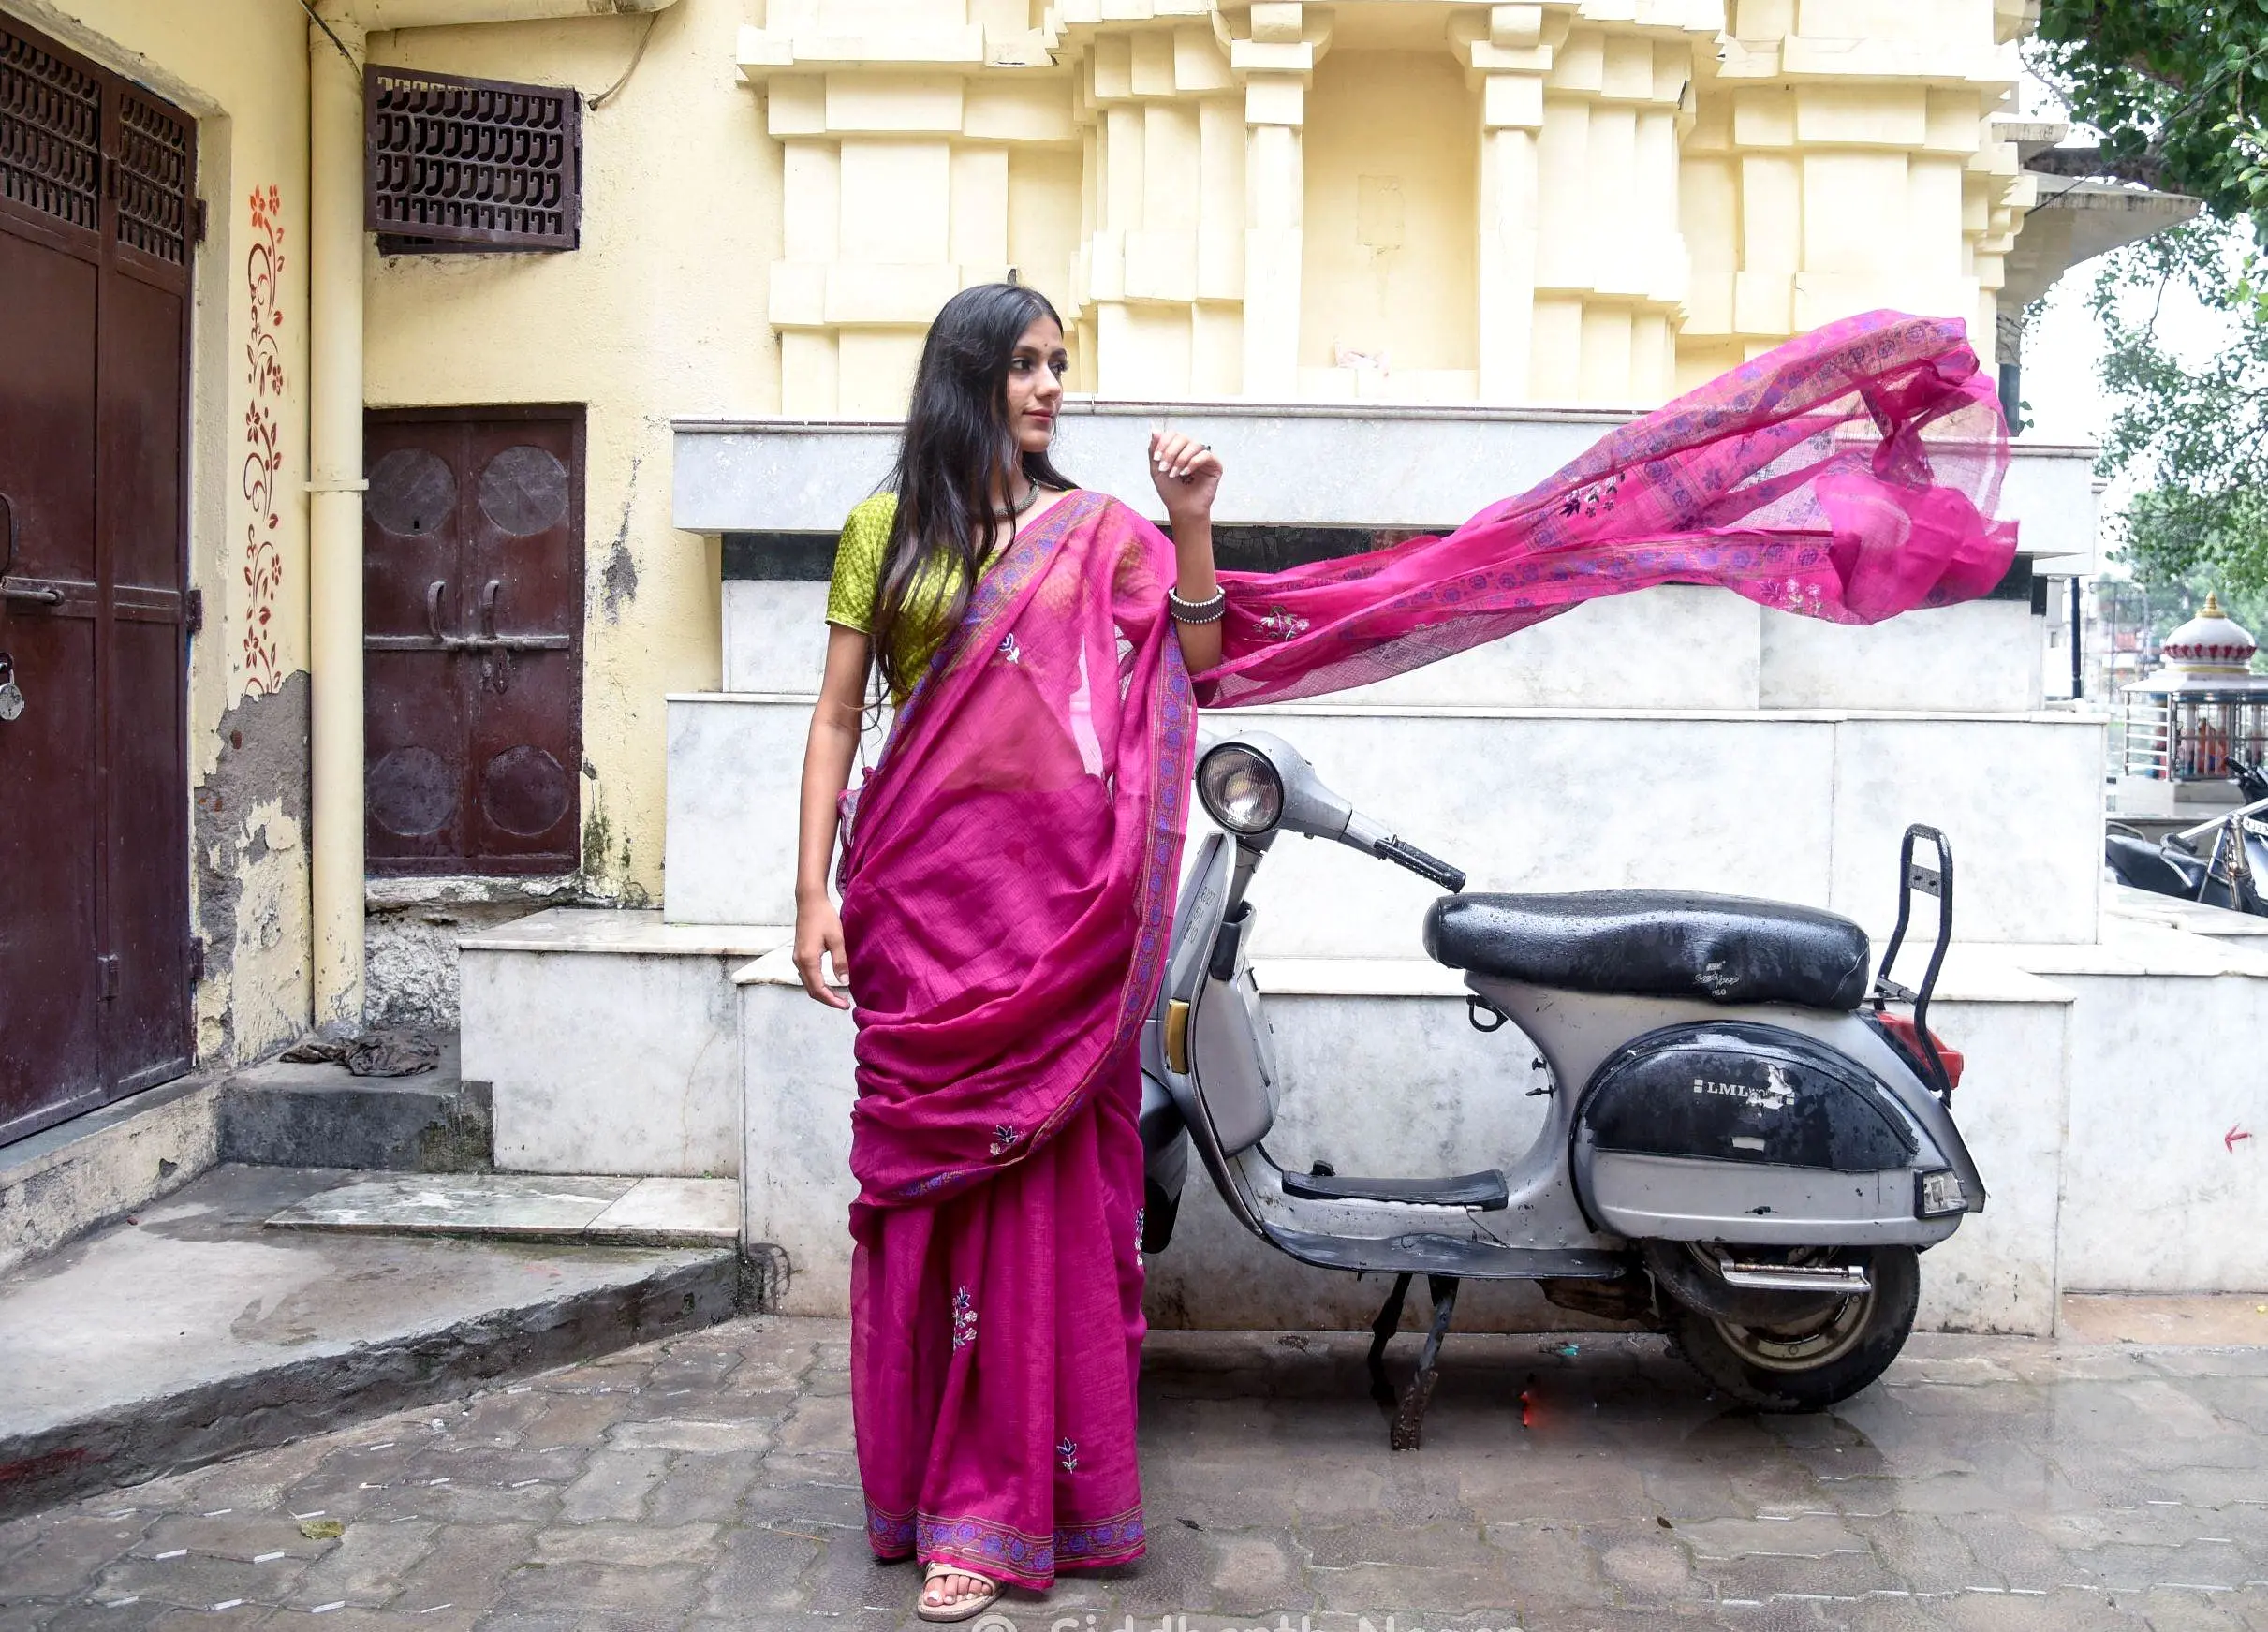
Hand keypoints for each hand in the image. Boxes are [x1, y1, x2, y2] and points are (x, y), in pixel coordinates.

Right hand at [793, 894, 851, 1009]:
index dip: (831, 1000)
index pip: (818, 989)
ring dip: (822, 992)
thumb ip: (840, 962)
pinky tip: (828, 983)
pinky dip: (817, 984)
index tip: (845, 1005)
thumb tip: (845, 983)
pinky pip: (807, 975)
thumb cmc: (824, 917)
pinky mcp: (799, 954)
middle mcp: (799, 961)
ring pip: (808, 984)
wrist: (809, 901)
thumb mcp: (837, 939)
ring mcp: (797, 958)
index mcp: (808, 960)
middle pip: (811, 990)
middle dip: (827, 999)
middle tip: (844, 1004)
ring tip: (839, 996)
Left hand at [1149, 429, 1220, 523]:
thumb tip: (1155, 429)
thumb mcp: (1156, 469)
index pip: (1172, 434)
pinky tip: (1186, 473)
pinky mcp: (1215, 465)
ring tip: (1175, 474)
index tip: (1156, 459)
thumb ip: (1154, 450)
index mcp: (1178, 449)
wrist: (1182, 509)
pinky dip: (1194, 462)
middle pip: (1182, 437)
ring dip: (1181, 459)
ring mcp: (1204, 457)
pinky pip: (1206, 455)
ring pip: (1194, 444)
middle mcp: (1192, 450)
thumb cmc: (1171, 491)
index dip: (1163, 443)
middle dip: (1170, 452)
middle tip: (1164, 468)